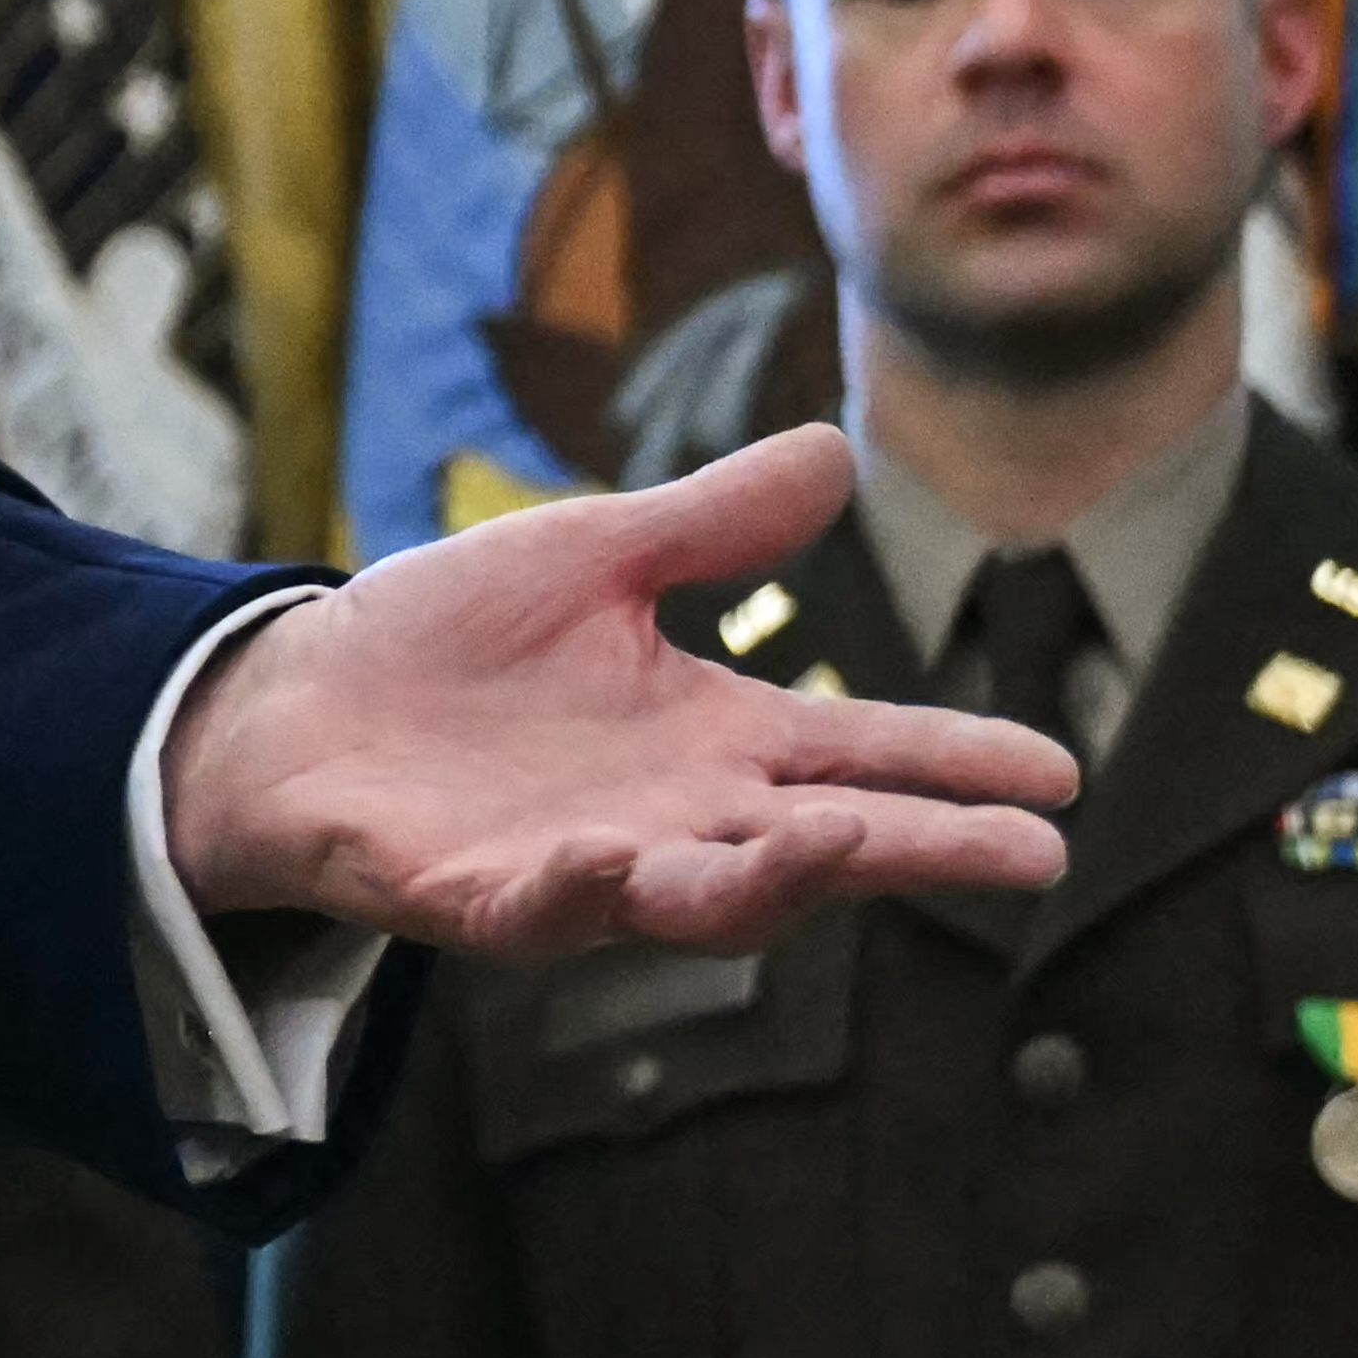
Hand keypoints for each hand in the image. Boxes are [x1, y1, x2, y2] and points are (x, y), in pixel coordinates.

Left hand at [160, 424, 1075, 955]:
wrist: (298, 700)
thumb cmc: (452, 640)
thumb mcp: (593, 559)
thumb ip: (711, 525)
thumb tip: (839, 450)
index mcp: (710, 740)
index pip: (860, 756)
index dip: (955, 765)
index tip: (1060, 776)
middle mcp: (670, 817)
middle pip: (823, 846)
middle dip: (920, 850)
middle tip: (1030, 855)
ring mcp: (582, 866)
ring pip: (702, 898)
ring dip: (775, 881)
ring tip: (847, 846)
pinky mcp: (478, 895)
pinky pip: (541, 907)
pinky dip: (581, 890)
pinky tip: (615, 862)